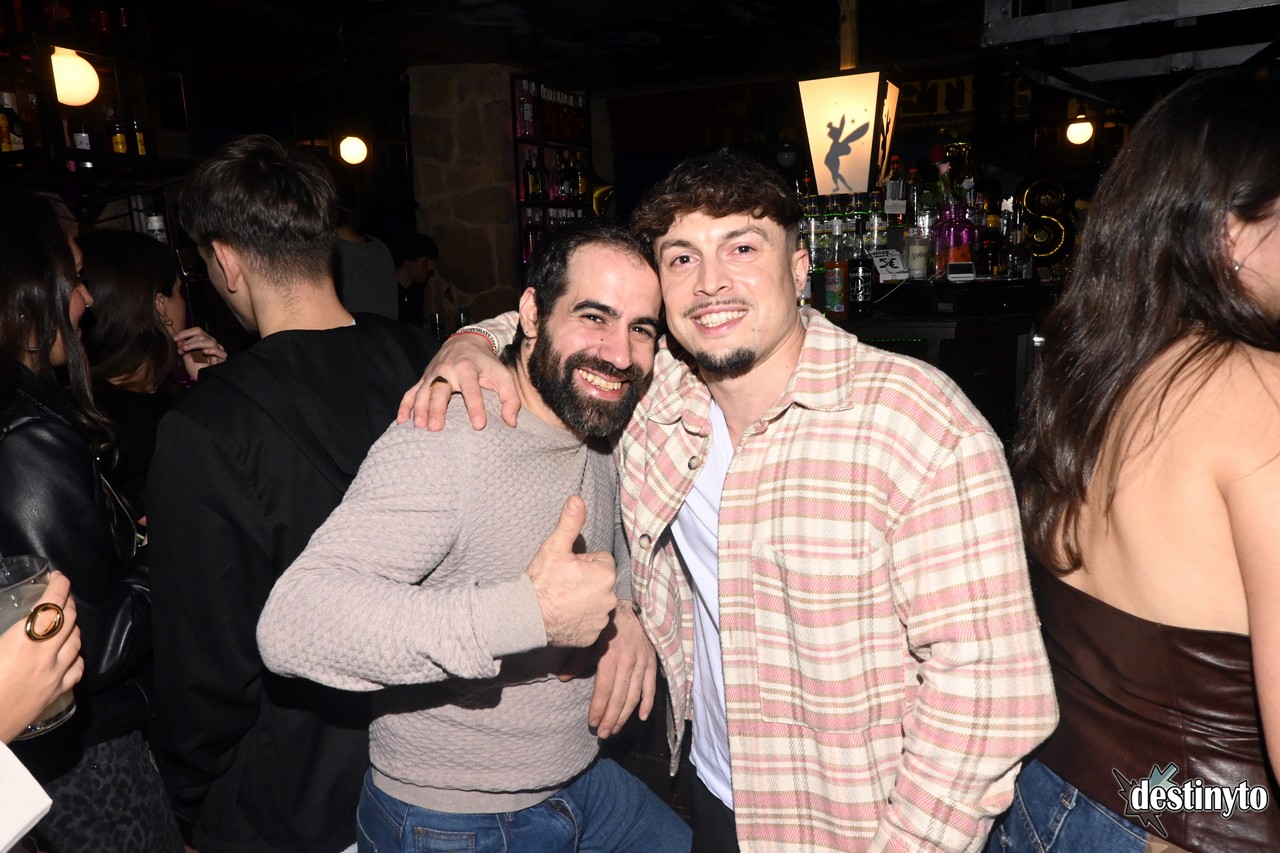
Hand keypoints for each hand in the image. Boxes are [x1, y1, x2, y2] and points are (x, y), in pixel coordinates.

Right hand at [0, 571, 82, 742]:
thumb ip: (3, 634)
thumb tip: (16, 624)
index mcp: (22, 641)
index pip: (50, 606)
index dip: (59, 587)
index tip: (59, 577)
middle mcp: (45, 655)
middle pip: (68, 620)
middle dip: (68, 602)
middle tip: (62, 596)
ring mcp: (55, 674)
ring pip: (76, 641)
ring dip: (73, 626)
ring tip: (66, 620)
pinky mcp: (57, 692)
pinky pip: (77, 668)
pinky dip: (76, 655)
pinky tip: (70, 653)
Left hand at [174, 325, 227, 378]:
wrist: (202, 381)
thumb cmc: (196, 369)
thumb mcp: (187, 357)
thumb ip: (184, 347)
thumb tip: (179, 339)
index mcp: (204, 341)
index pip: (197, 331)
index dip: (185, 333)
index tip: (174, 338)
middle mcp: (212, 344)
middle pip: (201, 335)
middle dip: (188, 341)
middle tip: (181, 349)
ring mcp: (218, 350)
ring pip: (209, 341)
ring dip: (195, 344)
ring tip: (186, 350)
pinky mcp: (222, 359)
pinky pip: (220, 352)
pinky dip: (212, 350)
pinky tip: (204, 352)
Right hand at [396, 332, 519, 430]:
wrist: (466, 341)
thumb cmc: (486, 363)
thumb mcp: (503, 376)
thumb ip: (510, 398)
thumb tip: (511, 422)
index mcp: (468, 368)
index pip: (472, 389)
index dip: (475, 407)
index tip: (478, 425)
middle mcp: (447, 370)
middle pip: (440, 390)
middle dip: (437, 408)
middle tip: (436, 428)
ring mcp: (432, 374)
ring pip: (422, 391)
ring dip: (419, 409)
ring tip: (420, 427)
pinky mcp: (423, 378)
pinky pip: (411, 392)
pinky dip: (405, 406)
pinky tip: (402, 421)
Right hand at [527, 496, 616, 647]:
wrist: (526, 617)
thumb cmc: (542, 581)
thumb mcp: (555, 547)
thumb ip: (570, 522)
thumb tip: (577, 498)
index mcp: (605, 574)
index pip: (601, 561)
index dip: (583, 562)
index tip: (567, 568)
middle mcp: (609, 599)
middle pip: (600, 582)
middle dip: (586, 581)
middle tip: (563, 583)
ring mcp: (601, 620)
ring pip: (596, 602)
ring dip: (585, 600)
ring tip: (562, 599)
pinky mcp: (592, 637)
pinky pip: (591, 623)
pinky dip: (581, 620)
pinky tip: (565, 615)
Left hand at [569, 602, 656, 738]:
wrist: (632, 609)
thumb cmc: (606, 625)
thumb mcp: (589, 640)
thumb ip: (577, 661)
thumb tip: (563, 679)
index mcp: (610, 656)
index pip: (603, 689)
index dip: (598, 708)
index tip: (593, 723)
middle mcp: (627, 662)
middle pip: (619, 697)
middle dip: (611, 718)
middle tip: (604, 734)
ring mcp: (642, 663)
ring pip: (634, 695)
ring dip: (625, 715)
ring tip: (616, 729)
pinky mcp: (652, 662)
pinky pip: (651, 687)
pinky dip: (647, 703)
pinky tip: (641, 717)